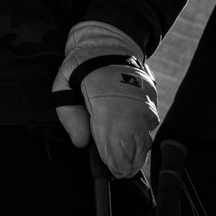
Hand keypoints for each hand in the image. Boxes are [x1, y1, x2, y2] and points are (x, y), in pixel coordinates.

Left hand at [54, 21, 158, 176]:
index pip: (116, 149)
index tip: (114, 173)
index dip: (116, 165)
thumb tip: (82, 144)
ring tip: (128, 160)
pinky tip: (133, 135)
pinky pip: (150, 122)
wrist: (108, 42)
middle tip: (121, 172)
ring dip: (137, 150)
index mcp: (107, 109)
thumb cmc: (81, 67)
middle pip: (136, 149)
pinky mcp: (152, 97)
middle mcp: (130, 109)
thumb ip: (71, 119)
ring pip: (146, 137)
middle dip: (129, 164)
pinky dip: (143, 131)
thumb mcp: (63, 88)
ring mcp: (145, 103)